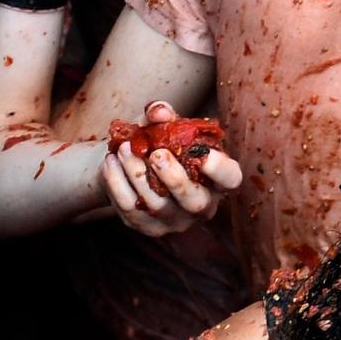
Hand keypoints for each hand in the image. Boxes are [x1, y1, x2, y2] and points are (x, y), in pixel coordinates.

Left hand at [100, 101, 241, 236]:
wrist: (128, 167)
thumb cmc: (157, 144)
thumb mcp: (163, 126)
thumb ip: (163, 115)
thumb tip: (158, 112)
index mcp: (215, 179)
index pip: (230, 179)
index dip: (220, 169)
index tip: (204, 154)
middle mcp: (201, 205)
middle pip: (195, 202)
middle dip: (174, 178)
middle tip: (156, 154)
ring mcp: (175, 221)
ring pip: (158, 205)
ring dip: (137, 174)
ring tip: (123, 149)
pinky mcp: (148, 227)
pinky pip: (130, 209)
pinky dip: (117, 183)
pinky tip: (110, 162)